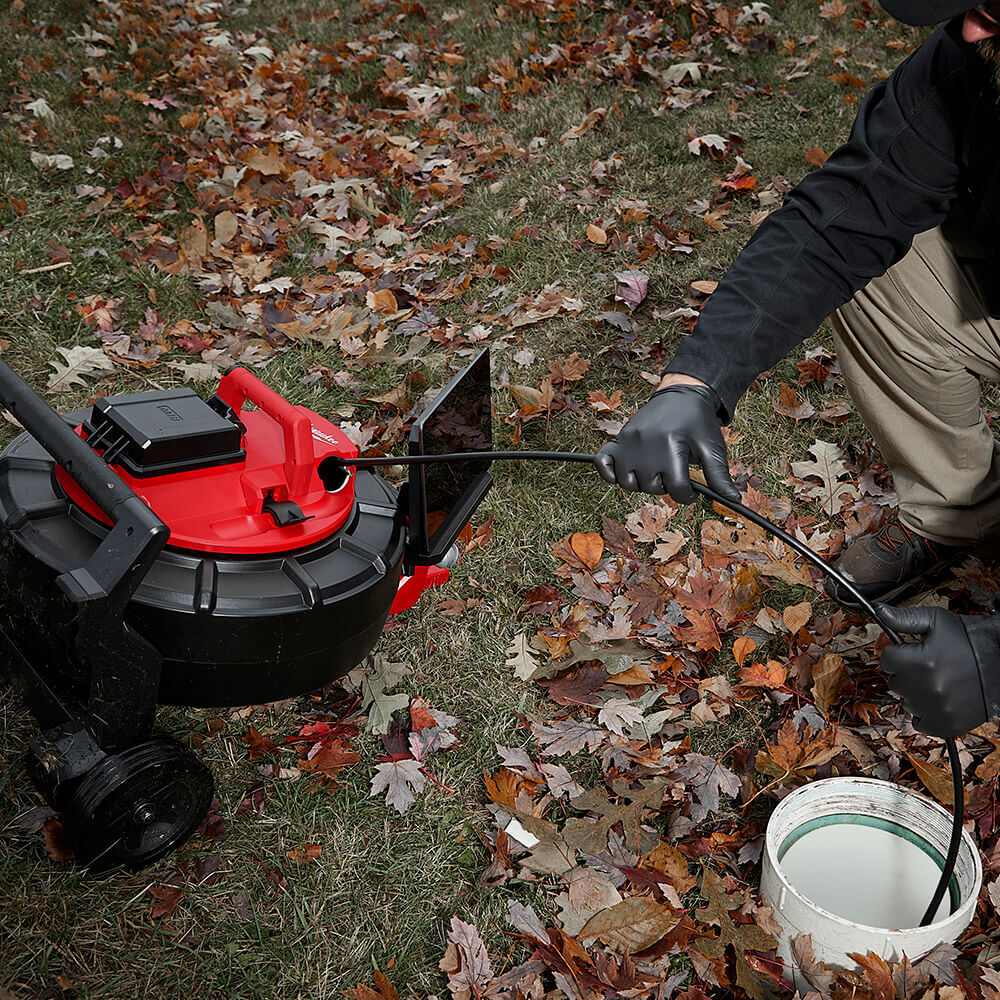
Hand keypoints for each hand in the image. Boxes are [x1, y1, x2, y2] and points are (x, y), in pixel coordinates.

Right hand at [594, 383, 739, 502]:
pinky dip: (610, 474)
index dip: (686, 496)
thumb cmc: (698, 423)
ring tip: (655, 471)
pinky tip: (626, 471)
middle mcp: (646, 444)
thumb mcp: (712, 447)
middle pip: (652, 488)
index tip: (690, 490)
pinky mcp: (617, 440)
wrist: (681, 395)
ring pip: (628, 484)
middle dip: (665, 486)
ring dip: (642, 483)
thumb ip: (719, 475)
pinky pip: (603, 466)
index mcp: (671, 446)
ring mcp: (628, 442)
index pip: (676, 489)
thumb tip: (734, 500)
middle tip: (673, 471)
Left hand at [876, 603, 987, 737]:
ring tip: (938, 681)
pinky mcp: (947, 725)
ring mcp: (937, 709)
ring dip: (915, 693)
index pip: (886, 659)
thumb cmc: (970, 641)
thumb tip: (880, 612)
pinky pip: (919, 722)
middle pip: (894, 682)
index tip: (912, 652)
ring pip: (905, 702)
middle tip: (928, 666)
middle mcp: (927, 688)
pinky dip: (925, 713)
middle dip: (906, 672)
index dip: (898, 653)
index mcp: (921, 661)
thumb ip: (905, 618)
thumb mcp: (938, 621)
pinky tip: (939, 699)